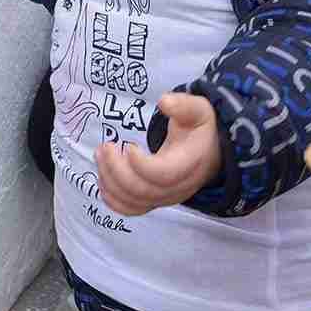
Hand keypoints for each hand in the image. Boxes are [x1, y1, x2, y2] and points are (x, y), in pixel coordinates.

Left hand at [94, 93, 221, 215]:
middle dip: (116, 170)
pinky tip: (102, 180)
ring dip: (110, 181)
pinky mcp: (156, 201)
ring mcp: (166, 197)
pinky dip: (113, 200)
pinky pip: (132, 209)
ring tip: (100, 156)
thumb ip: (183, 105)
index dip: (140, 164)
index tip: (128, 145)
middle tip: (104, 147)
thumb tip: (164, 101)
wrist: (210, 154)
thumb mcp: (199, 111)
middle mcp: (178, 186)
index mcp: (189, 163)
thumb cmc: (199, 130)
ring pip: (134, 201)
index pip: (162, 174)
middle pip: (142, 190)